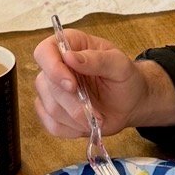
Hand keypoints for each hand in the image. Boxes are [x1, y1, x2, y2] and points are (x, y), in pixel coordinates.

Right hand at [32, 28, 174, 135]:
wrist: (130, 103)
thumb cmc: (125, 79)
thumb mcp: (120, 65)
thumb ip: (97, 59)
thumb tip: (69, 57)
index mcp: (70, 45)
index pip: (44, 52)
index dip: (52, 68)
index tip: (71, 85)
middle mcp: (56, 66)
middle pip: (45, 84)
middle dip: (72, 102)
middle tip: (94, 111)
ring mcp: (51, 91)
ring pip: (49, 107)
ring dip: (75, 117)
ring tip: (97, 117)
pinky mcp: (53, 113)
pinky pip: (52, 125)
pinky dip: (72, 129)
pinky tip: (87, 124)